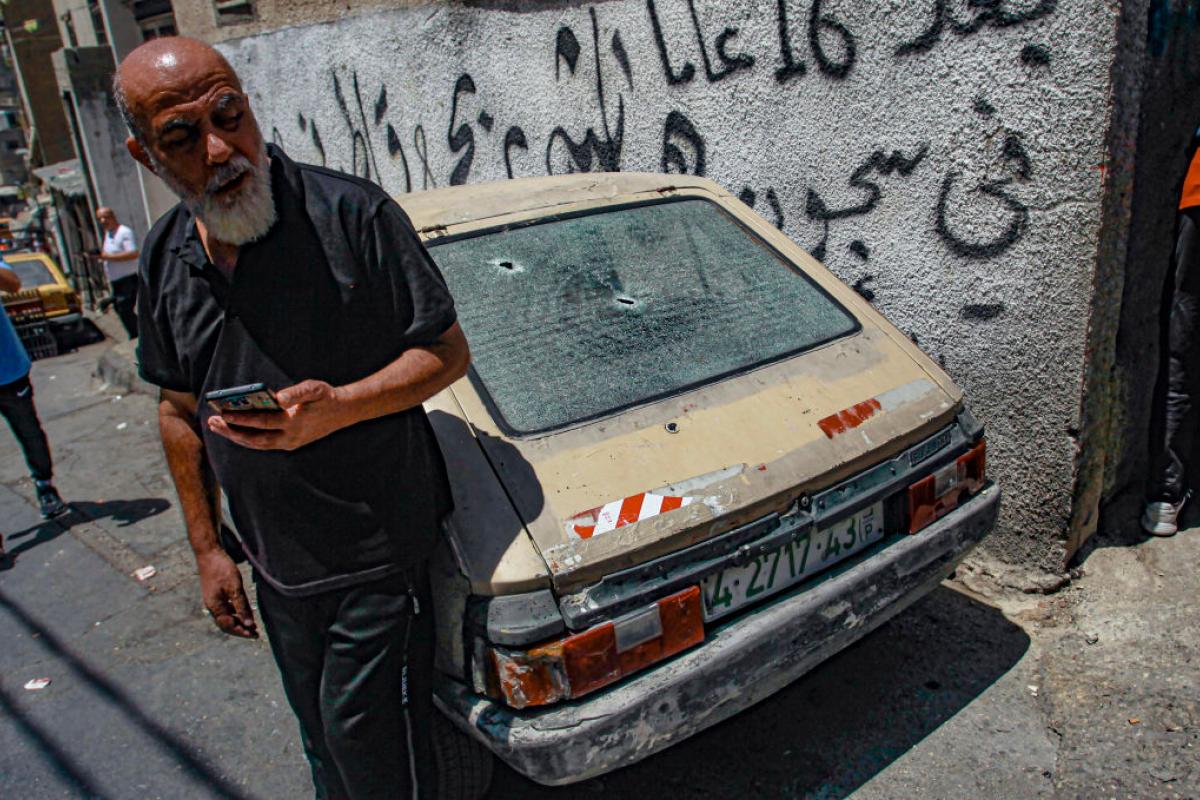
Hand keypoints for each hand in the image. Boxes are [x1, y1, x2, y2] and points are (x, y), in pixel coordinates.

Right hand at [197, 550, 257, 637]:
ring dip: (238, 622)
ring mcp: (212, 601)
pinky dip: (235, 614)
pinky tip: (243, 613)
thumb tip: (248, 624)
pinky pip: (225, 610)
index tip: (255, 634)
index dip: (242, 632)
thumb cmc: (222, 569)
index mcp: (215, 607)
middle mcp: (212, 607)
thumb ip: (241, 606)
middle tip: (255, 633)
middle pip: (226, 625)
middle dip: (240, 630)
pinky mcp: (215, 595)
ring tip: (252, 625)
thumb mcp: (235, 588)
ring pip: (226, 618)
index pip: (229, 626)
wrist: (209, 554)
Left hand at [206, 380, 348, 450]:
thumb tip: (277, 397)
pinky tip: (234, 430)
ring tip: (217, 426)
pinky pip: (263, 444)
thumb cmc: (325, 397)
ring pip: (257, 444)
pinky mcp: (289, 444)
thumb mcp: (315, 388)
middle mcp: (290, 437)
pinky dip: (247, 439)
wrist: (343, 412)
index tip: (224, 413)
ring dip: (236, 437)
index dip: (243, 419)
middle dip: (232, 432)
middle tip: (212, 422)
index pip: (263, 422)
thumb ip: (296, 392)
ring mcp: (289, 443)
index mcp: (295, 422)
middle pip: (255, 439)